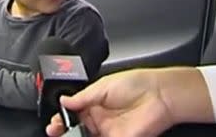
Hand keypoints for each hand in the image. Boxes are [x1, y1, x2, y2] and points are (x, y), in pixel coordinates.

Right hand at [45, 67, 212, 136]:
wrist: (160, 95)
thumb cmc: (138, 83)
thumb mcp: (103, 86)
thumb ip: (82, 97)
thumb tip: (63, 100)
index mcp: (96, 102)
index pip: (73, 114)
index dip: (62, 118)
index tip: (54, 121)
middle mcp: (101, 119)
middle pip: (76, 129)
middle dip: (63, 130)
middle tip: (55, 130)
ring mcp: (109, 132)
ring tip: (63, 134)